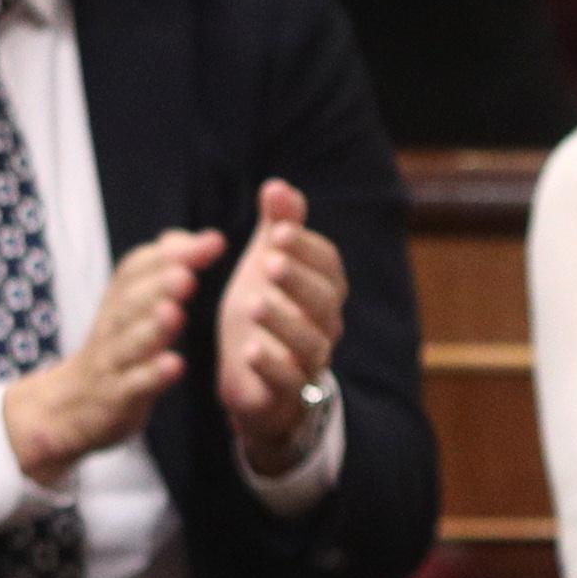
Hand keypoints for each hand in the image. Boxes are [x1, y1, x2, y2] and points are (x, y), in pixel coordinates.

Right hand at [3, 230, 204, 479]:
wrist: (69, 405)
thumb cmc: (116, 348)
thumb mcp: (132, 305)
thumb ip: (160, 271)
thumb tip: (191, 237)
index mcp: (119, 299)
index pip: (139, 268)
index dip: (173, 254)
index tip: (214, 242)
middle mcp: (113, 326)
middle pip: (132, 301)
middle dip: (159, 285)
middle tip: (187, 273)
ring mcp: (112, 363)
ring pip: (130, 342)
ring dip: (152, 327)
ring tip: (175, 313)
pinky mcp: (115, 398)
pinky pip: (133, 386)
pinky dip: (153, 375)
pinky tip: (175, 365)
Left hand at [215, 179, 343, 474]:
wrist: (255, 378)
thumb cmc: (266, 310)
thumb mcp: (266, 264)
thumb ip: (276, 225)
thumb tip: (276, 185)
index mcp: (324, 288)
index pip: (327, 264)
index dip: (305, 246)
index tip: (278, 229)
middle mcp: (325, 323)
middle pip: (324, 300)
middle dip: (297, 279)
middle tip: (268, 260)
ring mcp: (309, 360)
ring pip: (309, 342)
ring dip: (283, 321)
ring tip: (253, 303)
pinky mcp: (287, 392)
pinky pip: (288, 381)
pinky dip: (271, 366)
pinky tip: (249, 350)